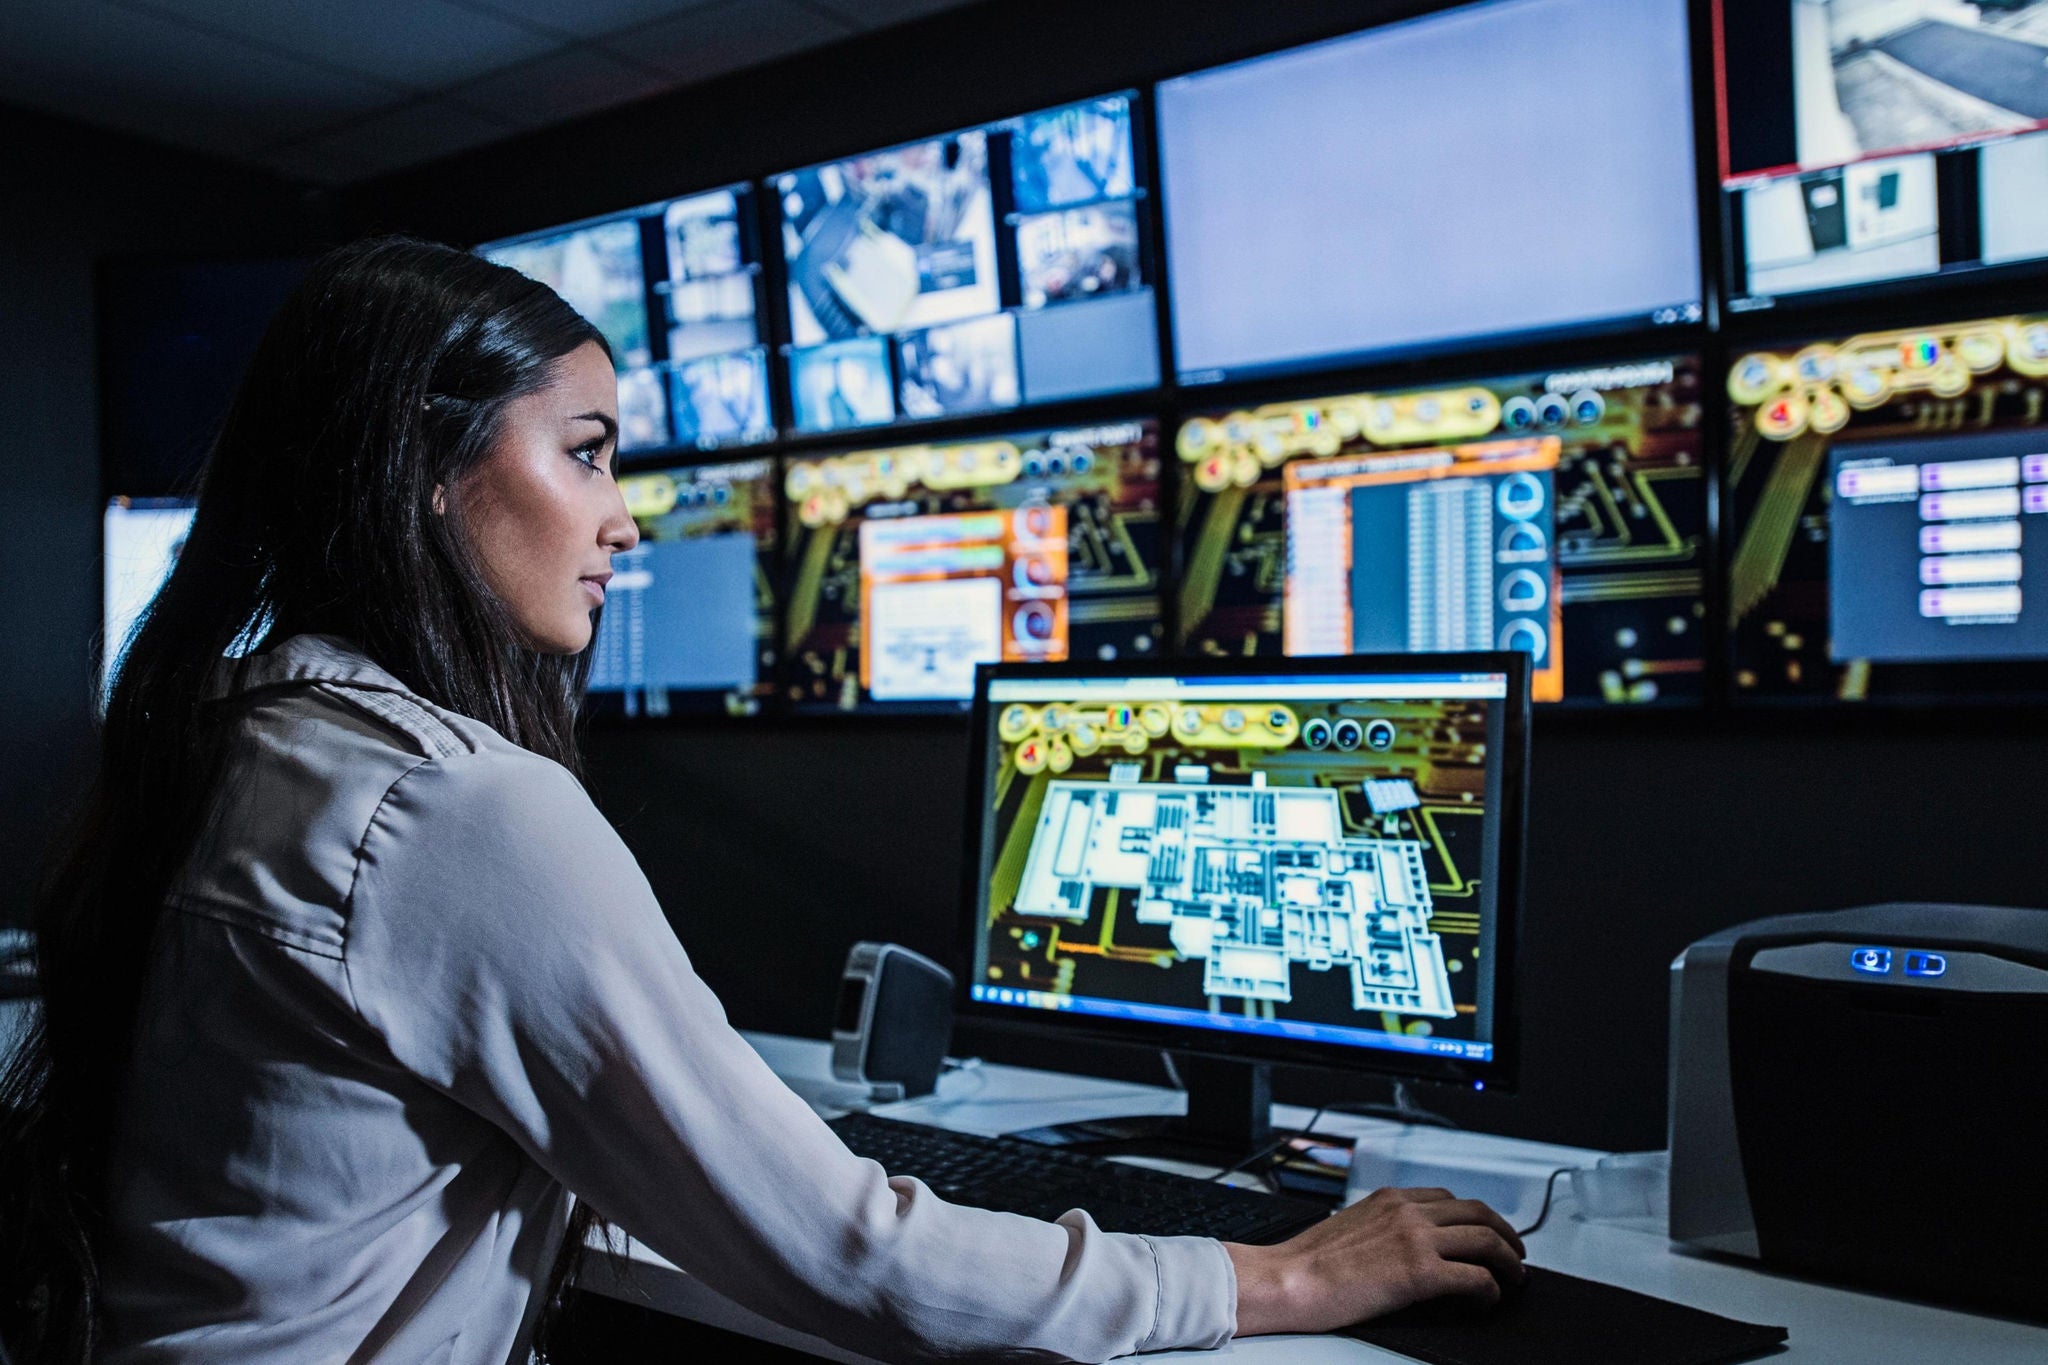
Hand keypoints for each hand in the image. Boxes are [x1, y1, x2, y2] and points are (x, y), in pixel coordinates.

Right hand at [1224, 1186, 1525, 1335]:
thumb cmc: (1309, 1263)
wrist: (1289, 1280)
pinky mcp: (1419, 1273)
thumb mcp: (1351, 1227)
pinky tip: (1488, 1299)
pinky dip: (1491, 1289)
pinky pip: (1475, 1277)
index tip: (1486, 1233)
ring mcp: (1415, 1239)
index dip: (1477, 1217)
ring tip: (1514, 1279)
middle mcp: (1407, 1212)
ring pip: (1486, 1240)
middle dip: (1506, 1234)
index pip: (1449, 1199)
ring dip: (1508, 1261)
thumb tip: (1405, 1248)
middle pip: (1478, 1213)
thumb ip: (1384, 1227)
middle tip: (1515, 1255)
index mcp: (1390, 1199)